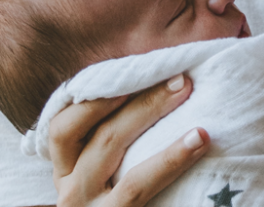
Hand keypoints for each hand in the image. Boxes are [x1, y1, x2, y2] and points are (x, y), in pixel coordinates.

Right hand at [49, 74, 209, 206]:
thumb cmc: (121, 204)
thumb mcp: (107, 180)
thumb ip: (117, 145)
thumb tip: (160, 92)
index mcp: (65, 171)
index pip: (64, 124)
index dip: (93, 95)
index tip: (132, 69)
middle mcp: (68, 189)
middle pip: (94, 129)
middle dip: (137, 96)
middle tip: (179, 76)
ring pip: (111, 148)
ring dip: (150, 113)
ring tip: (187, 93)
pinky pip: (139, 186)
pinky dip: (171, 158)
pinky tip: (199, 140)